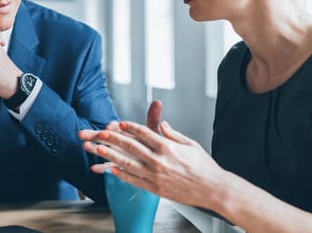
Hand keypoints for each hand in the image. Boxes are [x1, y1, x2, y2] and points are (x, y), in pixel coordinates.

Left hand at [79, 120, 227, 208]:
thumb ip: (173, 134)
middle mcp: (159, 160)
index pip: (144, 133)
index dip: (130, 127)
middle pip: (131, 146)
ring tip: (98, 150)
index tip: (119, 123)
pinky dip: (122, 175)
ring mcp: (156, 175)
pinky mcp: (155, 188)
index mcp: (168, 147)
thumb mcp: (190, 144)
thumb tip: (162, 124)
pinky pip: (134, 180)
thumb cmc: (203, 167)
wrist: (212, 189)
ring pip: (128, 163)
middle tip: (100, 133)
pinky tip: (111, 170)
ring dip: (111, 155)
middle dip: (114, 138)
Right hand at [86, 100, 161, 172]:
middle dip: (94, 135)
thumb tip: (157, 102)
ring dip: (94, 149)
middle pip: (105, 137)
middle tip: (82, 133)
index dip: (113, 127)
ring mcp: (117, 153)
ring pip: (104, 151)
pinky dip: (101, 168)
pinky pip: (108, 167)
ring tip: (85, 146)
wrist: (156, 160)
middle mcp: (119, 141)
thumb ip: (153, 118)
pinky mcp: (117, 164)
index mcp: (126, 131)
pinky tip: (94, 168)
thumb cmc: (155, 144)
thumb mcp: (154, 131)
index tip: (110, 126)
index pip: (117, 127)